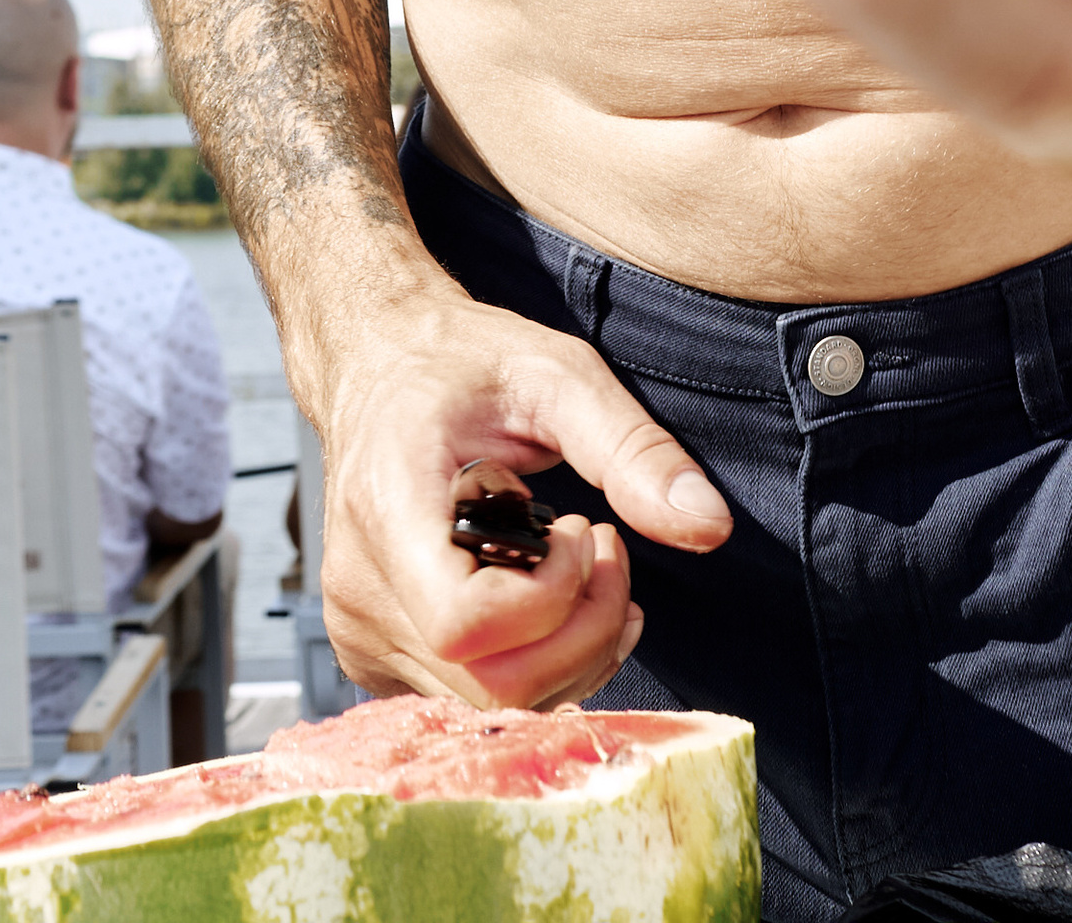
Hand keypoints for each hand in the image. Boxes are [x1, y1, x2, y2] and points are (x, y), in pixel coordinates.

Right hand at [314, 291, 729, 705]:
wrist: (379, 369)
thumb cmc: (462, 364)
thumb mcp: (557, 375)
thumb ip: (631, 447)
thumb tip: (710, 526)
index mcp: (386, 508)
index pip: (467, 625)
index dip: (554, 597)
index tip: (585, 529)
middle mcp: (361, 591)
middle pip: (494, 683)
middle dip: (585, 627)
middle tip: (607, 545)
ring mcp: (363, 636)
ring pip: (494, 706)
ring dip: (574, 649)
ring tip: (587, 567)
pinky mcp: (380, 661)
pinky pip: (476, 702)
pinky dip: (543, 667)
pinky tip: (560, 604)